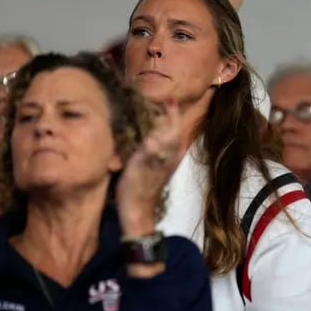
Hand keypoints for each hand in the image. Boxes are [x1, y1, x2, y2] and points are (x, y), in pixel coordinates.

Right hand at [115, 100, 182, 236]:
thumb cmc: (136, 190)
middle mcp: (171, 156)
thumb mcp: (137, 169)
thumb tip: (153, 139)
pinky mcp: (163, 168)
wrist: (138, 212)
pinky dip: (164, 136)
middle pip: (174, 131)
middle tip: (165, 102)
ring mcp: (169, 162)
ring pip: (172, 138)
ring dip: (168, 125)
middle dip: (171, 116)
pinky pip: (168, 146)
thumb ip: (147, 153)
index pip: (173, 127)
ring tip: (161, 113)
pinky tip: (157, 135)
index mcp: (167, 153)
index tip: (169, 98)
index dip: (171, 112)